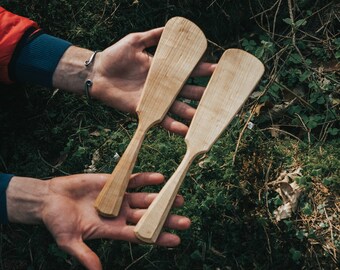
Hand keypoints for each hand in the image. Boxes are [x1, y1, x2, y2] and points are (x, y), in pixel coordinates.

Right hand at [7, 173, 189, 269]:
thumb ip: (84, 255)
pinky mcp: (113, 182)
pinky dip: (146, 179)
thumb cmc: (57, 221)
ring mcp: (118, 197)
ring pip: (145, 198)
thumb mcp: (69, 240)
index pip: (139, 235)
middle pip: (148, 217)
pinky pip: (134, 180)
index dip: (157, 238)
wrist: (49, 199)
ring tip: (179, 199)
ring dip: (162, 198)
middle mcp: (119, 214)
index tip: (176, 240)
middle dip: (166, 219)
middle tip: (185, 221)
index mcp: (112, 230)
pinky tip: (160, 178)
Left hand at [91, 28, 214, 134]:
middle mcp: (163, 86)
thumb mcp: (136, 41)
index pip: (187, 69)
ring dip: (193, 112)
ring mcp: (155, 99)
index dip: (202, 69)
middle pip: (187, 90)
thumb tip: (173, 27)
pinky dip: (174, 126)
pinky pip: (162, 120)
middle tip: (221, 95)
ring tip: (207, 117)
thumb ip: (154, 36)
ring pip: (179, 107)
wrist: (97, 73)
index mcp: (163, 69)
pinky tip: (185, 130)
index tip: (219, 69)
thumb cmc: (115, 55)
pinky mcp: (146, 110)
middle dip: (204, 93)